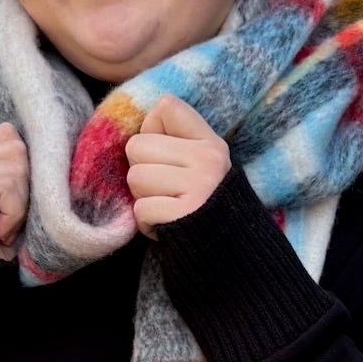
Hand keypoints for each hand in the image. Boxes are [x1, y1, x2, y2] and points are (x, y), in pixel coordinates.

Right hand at [0, 121, 28, 259]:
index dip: (22, 173)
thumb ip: (20, 169)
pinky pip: (7, 186)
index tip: (8, 207)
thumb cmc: (0, 248)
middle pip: (15, 147)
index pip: (9, 135)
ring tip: (1, 226)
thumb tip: (49, 141)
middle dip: (22, 188)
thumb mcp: (15, 200)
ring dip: (18, 204)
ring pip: (15, 165)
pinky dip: (12, 213)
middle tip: (6, 221)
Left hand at [124, 94, 230, 239]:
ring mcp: (199, 187)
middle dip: (141, 171)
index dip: (153, 130)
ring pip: (135, 177)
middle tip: (165, 191)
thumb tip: (141, 120)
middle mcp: (208, 161)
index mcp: (211, 144)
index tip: (168, 156)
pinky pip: (141, 209)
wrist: (227, 255)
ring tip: (167, 207)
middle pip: (137, 146)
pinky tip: (167, 225)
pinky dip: (147, 223)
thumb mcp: (200, 166)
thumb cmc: (202, 206)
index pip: (166, 106)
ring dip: (143, 198)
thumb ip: (174, 139)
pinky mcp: (184, 215)